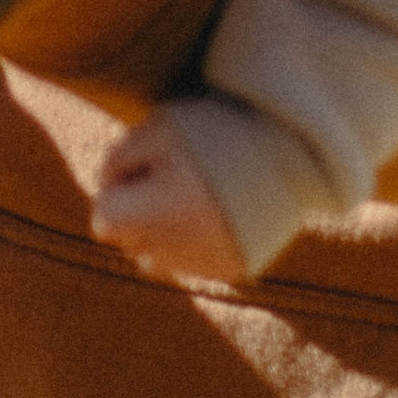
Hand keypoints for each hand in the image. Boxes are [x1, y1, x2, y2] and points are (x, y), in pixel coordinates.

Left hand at [91, 114, 245, 281]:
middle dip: (136, 213)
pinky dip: (191, 243)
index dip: (116, 191)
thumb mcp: (159, 127)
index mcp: (161, 211)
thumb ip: (118, 159)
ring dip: (160, 232)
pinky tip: (212, 213)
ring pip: (154, 259)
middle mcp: (182, 248)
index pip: (104, 220)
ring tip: (189, 198)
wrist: (294, 148)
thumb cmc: (217, 131)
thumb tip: (103, 189)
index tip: (142, 170)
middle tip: (169, 179)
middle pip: (128, 241)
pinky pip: (188, 265)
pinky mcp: (232, 271)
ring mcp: (208, 264)